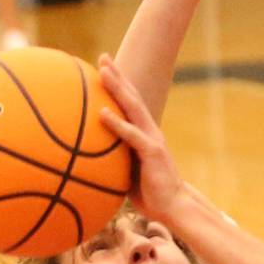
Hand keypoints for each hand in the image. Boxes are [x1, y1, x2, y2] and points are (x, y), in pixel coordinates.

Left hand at [96, 56, 191, 225]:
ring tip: (104, 71)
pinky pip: (131, 135)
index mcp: (145, 134)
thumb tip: (89, 160)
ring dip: (117, 88)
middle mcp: (150, 131)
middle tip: (103, 57)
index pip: (130, 105)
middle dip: (118, 76)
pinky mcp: (152, 152)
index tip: (104, 69)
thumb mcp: (127, 173)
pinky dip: (116, 123)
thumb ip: (113, 160)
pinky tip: (102, 113)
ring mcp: (152, 139)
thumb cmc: (150, 194)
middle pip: (132, 97)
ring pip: (133, 108)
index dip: (119, 85)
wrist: (174, 207)